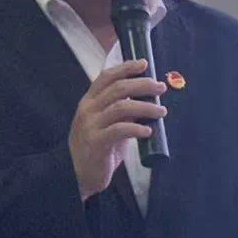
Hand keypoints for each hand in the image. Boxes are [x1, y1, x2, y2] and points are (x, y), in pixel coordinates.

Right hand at [69, 59, 166, 199]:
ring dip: (146, 107)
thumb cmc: (97, 147)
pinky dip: (137, 129)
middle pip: (119, 88)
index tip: (144, 63)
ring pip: (122, 107)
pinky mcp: (96, 142)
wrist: (76, 174)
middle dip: (143, 85)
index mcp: (89, 101)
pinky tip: (148, 131)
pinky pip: (120, 130)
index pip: (107, 76)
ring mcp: (91, 125)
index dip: (126, 67)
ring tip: (162, 112)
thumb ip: (122, 111)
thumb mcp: (108, 124)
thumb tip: (148, 99)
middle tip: (161, 88)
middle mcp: (88, 109)